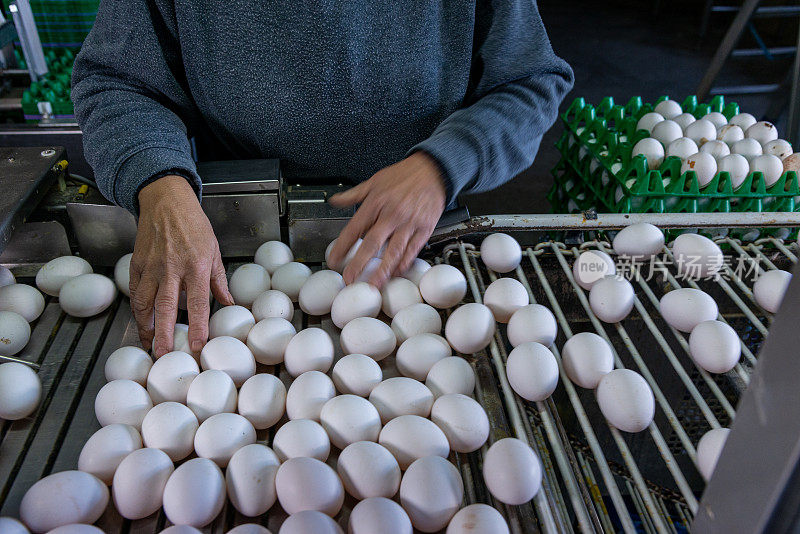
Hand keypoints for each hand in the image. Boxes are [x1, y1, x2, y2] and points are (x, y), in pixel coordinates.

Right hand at [130, 175, 232, 356]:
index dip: (198, 327)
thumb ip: (219, 280)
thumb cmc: (193, 224)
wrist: (166, 201)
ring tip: (148, 343)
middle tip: (162, 355)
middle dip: (163, 334)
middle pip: (166, 307)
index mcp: (196, 265)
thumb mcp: (214, 249)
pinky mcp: (137, 264)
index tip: (198, 346)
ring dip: (145, 326)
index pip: (199, 303)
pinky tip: (141, 320)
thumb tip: (229, 303)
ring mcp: (152, 266)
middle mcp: (172, 268)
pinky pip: (134, 291)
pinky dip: (137, 309)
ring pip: (144, 302)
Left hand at [328, 152, 445, 286]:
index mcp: (376, 202)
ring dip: (383, 270)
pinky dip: (405, 262)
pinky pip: (414, 248)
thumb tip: (334, 200)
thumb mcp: (374, 180)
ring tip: (374, 284)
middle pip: (372, 243)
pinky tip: (397, 272)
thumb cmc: (404, 175)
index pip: (355, 228)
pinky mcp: (425, 228)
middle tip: (350, 279)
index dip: (342, 246)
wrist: (433, 169)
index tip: (334, 260)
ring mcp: (409, 222)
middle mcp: (391, 214)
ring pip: (394, 250)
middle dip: (359, 264)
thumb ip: (353, 194)